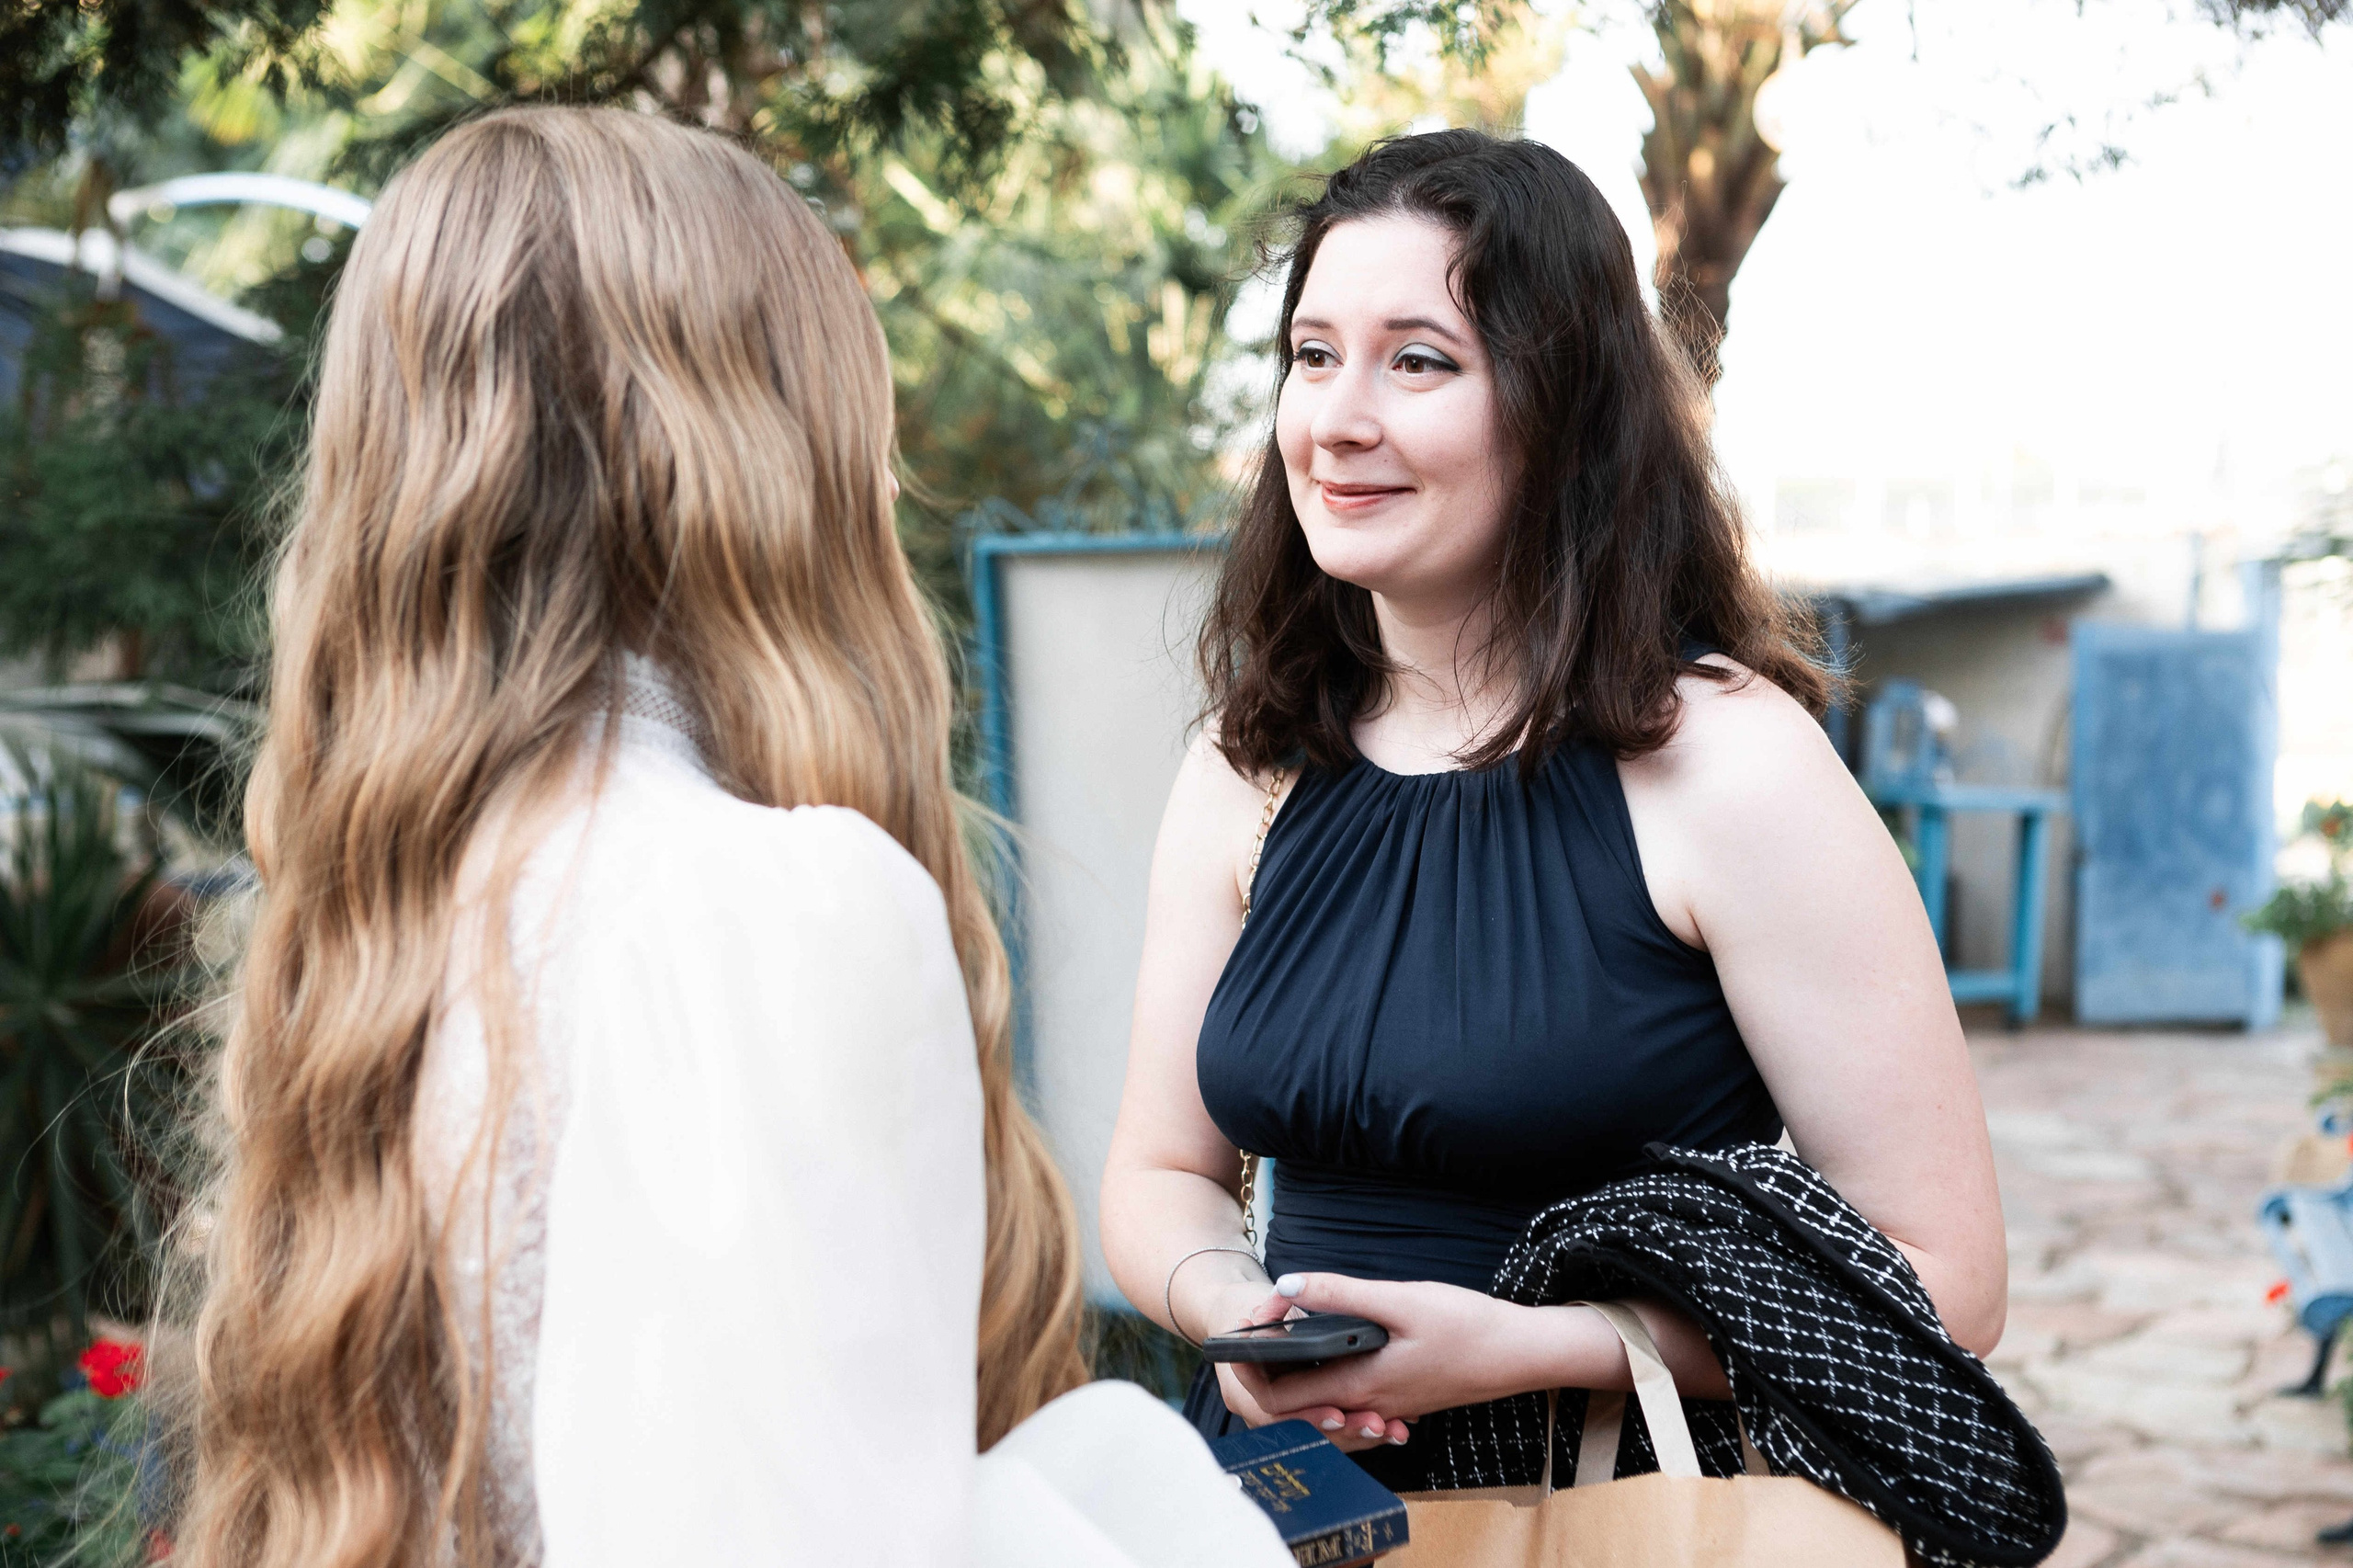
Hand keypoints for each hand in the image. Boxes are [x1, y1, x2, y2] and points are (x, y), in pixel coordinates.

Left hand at [1226, 1273, 1554, 1435]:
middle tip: (1262, 1324)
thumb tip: (1288, 1284)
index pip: (1280, 1399)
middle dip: (1268, 1369)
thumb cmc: (1467, 1326)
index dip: (1250, 1371)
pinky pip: (1352, 1396)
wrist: (1520, 1353)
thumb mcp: (1401, 1300)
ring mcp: (1386, 1405)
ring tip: (1290, 1327)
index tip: (1241, 1337)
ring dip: (1300, 1370)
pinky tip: (1335, 1342)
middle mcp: (1368, 1405)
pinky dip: (1331, 1374)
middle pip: (1296, 1403)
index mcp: (1359, 1385)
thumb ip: (1341, 1294)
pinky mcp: (1402, 1397)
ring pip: (1324, 1399)